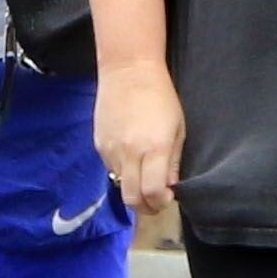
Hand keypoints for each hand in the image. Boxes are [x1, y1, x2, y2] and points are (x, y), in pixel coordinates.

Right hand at [95, 61, 184, 216]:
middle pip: (132, 199)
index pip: (152, 193)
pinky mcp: (99, 145)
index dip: (160, 203)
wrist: (128, 70)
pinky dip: (122, 170)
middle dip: (145, 207)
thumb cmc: (161, 97)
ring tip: (143, 171)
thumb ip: (173, 162)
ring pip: (120, 185)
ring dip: (133, 186)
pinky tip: (130, 153)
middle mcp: (130, 153)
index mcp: (154, 148)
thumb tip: (169, 188)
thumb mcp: (177, 129)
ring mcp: (111, 150)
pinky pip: (111, 169)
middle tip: (154, 199)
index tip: (167, 197)